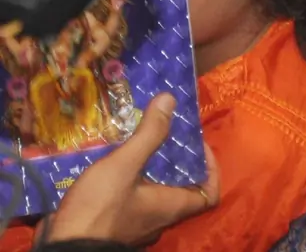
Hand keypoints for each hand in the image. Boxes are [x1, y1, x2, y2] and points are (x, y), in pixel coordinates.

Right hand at [47, 94, 219, 245]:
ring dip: (152, 171)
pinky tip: (115, 164)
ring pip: (155, 195)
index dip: (211, 170)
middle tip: (166, 135)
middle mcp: (159, 220)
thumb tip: (171, 100)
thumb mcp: (124, 166)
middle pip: (182, 191)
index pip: (209, 194)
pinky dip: (131, 182)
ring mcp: (137, 226)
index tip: (200, 145)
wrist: (63, 251)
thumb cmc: (99, 210)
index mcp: (171, 207)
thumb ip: (149, 134)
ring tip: (140, 143)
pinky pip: (132, 201)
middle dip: (178, 163)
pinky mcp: (115, 226)